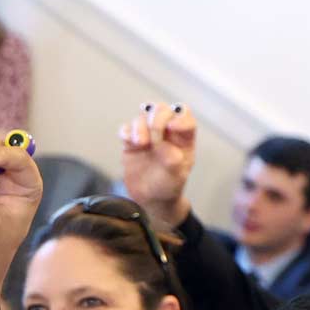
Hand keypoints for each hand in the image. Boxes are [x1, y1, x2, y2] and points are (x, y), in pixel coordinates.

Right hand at [119, 103, 196, 225]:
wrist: (150, 199)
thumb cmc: (168, 186)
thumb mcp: (177, 177)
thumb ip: (173, 161)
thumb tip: (165, 147)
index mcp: (183, 137)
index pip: (184, 116)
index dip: (179, 117)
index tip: (172, 128)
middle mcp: (165, 132)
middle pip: (161, 110)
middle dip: (157, 118)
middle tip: (154, 134)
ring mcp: (148, 135)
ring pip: (142, 117)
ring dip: (140, 127)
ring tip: (141, 143)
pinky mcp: (131, 143)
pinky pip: (126, 129)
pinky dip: (127, 132)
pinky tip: (130, 143)